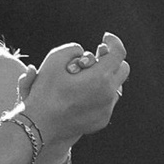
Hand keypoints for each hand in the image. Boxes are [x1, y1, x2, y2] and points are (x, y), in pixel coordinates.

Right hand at [21, 32, 128, 157]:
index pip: (118, 53)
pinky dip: (100, 93)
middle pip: (123, 69)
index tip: (105, 37)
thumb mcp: (53, 59)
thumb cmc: (45, 91)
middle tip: (96, 56)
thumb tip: (83, 53)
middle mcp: (109, 94)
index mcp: (100, 78)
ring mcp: (107, 109)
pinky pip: (108, 102)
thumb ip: (73, 48)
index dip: (113, 41)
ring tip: (87, 76)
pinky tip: (83, 93)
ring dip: (105, 77)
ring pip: (116, 86)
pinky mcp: (102, 120)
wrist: (40, 125)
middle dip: (111, 59)